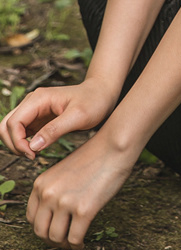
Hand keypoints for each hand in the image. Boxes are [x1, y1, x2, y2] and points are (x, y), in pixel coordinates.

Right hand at [0, 77, 119, 159]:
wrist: (102, 93)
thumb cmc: (94, 101)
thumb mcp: (78, 116)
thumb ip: (55, 130)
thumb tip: (33, 146)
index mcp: (39, 99)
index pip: (14, 122)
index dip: (18, 142)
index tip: (33, 155)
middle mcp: (32, 102)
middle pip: (6, 126)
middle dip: (13, 144)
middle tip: (32, 156)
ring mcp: (34, 110)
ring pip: (10, 129)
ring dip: (16, 144)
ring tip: (34, 154)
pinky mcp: (38, 118)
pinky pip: (21, 132)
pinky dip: (23, 143)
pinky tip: (37, 150)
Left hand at [26, 130, 136, 248]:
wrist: (114, 147)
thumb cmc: (94, 156)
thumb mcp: (63, 171)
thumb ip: (54, 190)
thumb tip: (55, 214)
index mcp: (41, 184)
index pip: (31, 217)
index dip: (42, 228)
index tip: (53, 230)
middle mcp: (48, 194)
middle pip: (40, 231)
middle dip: (51, 240)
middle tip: (63, 241)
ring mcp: (65, 203)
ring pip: (56, 238)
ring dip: (64, 245)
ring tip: (74, 243)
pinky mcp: (84, 210)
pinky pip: (74, 238)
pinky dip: (77, 245)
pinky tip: (82, 243)